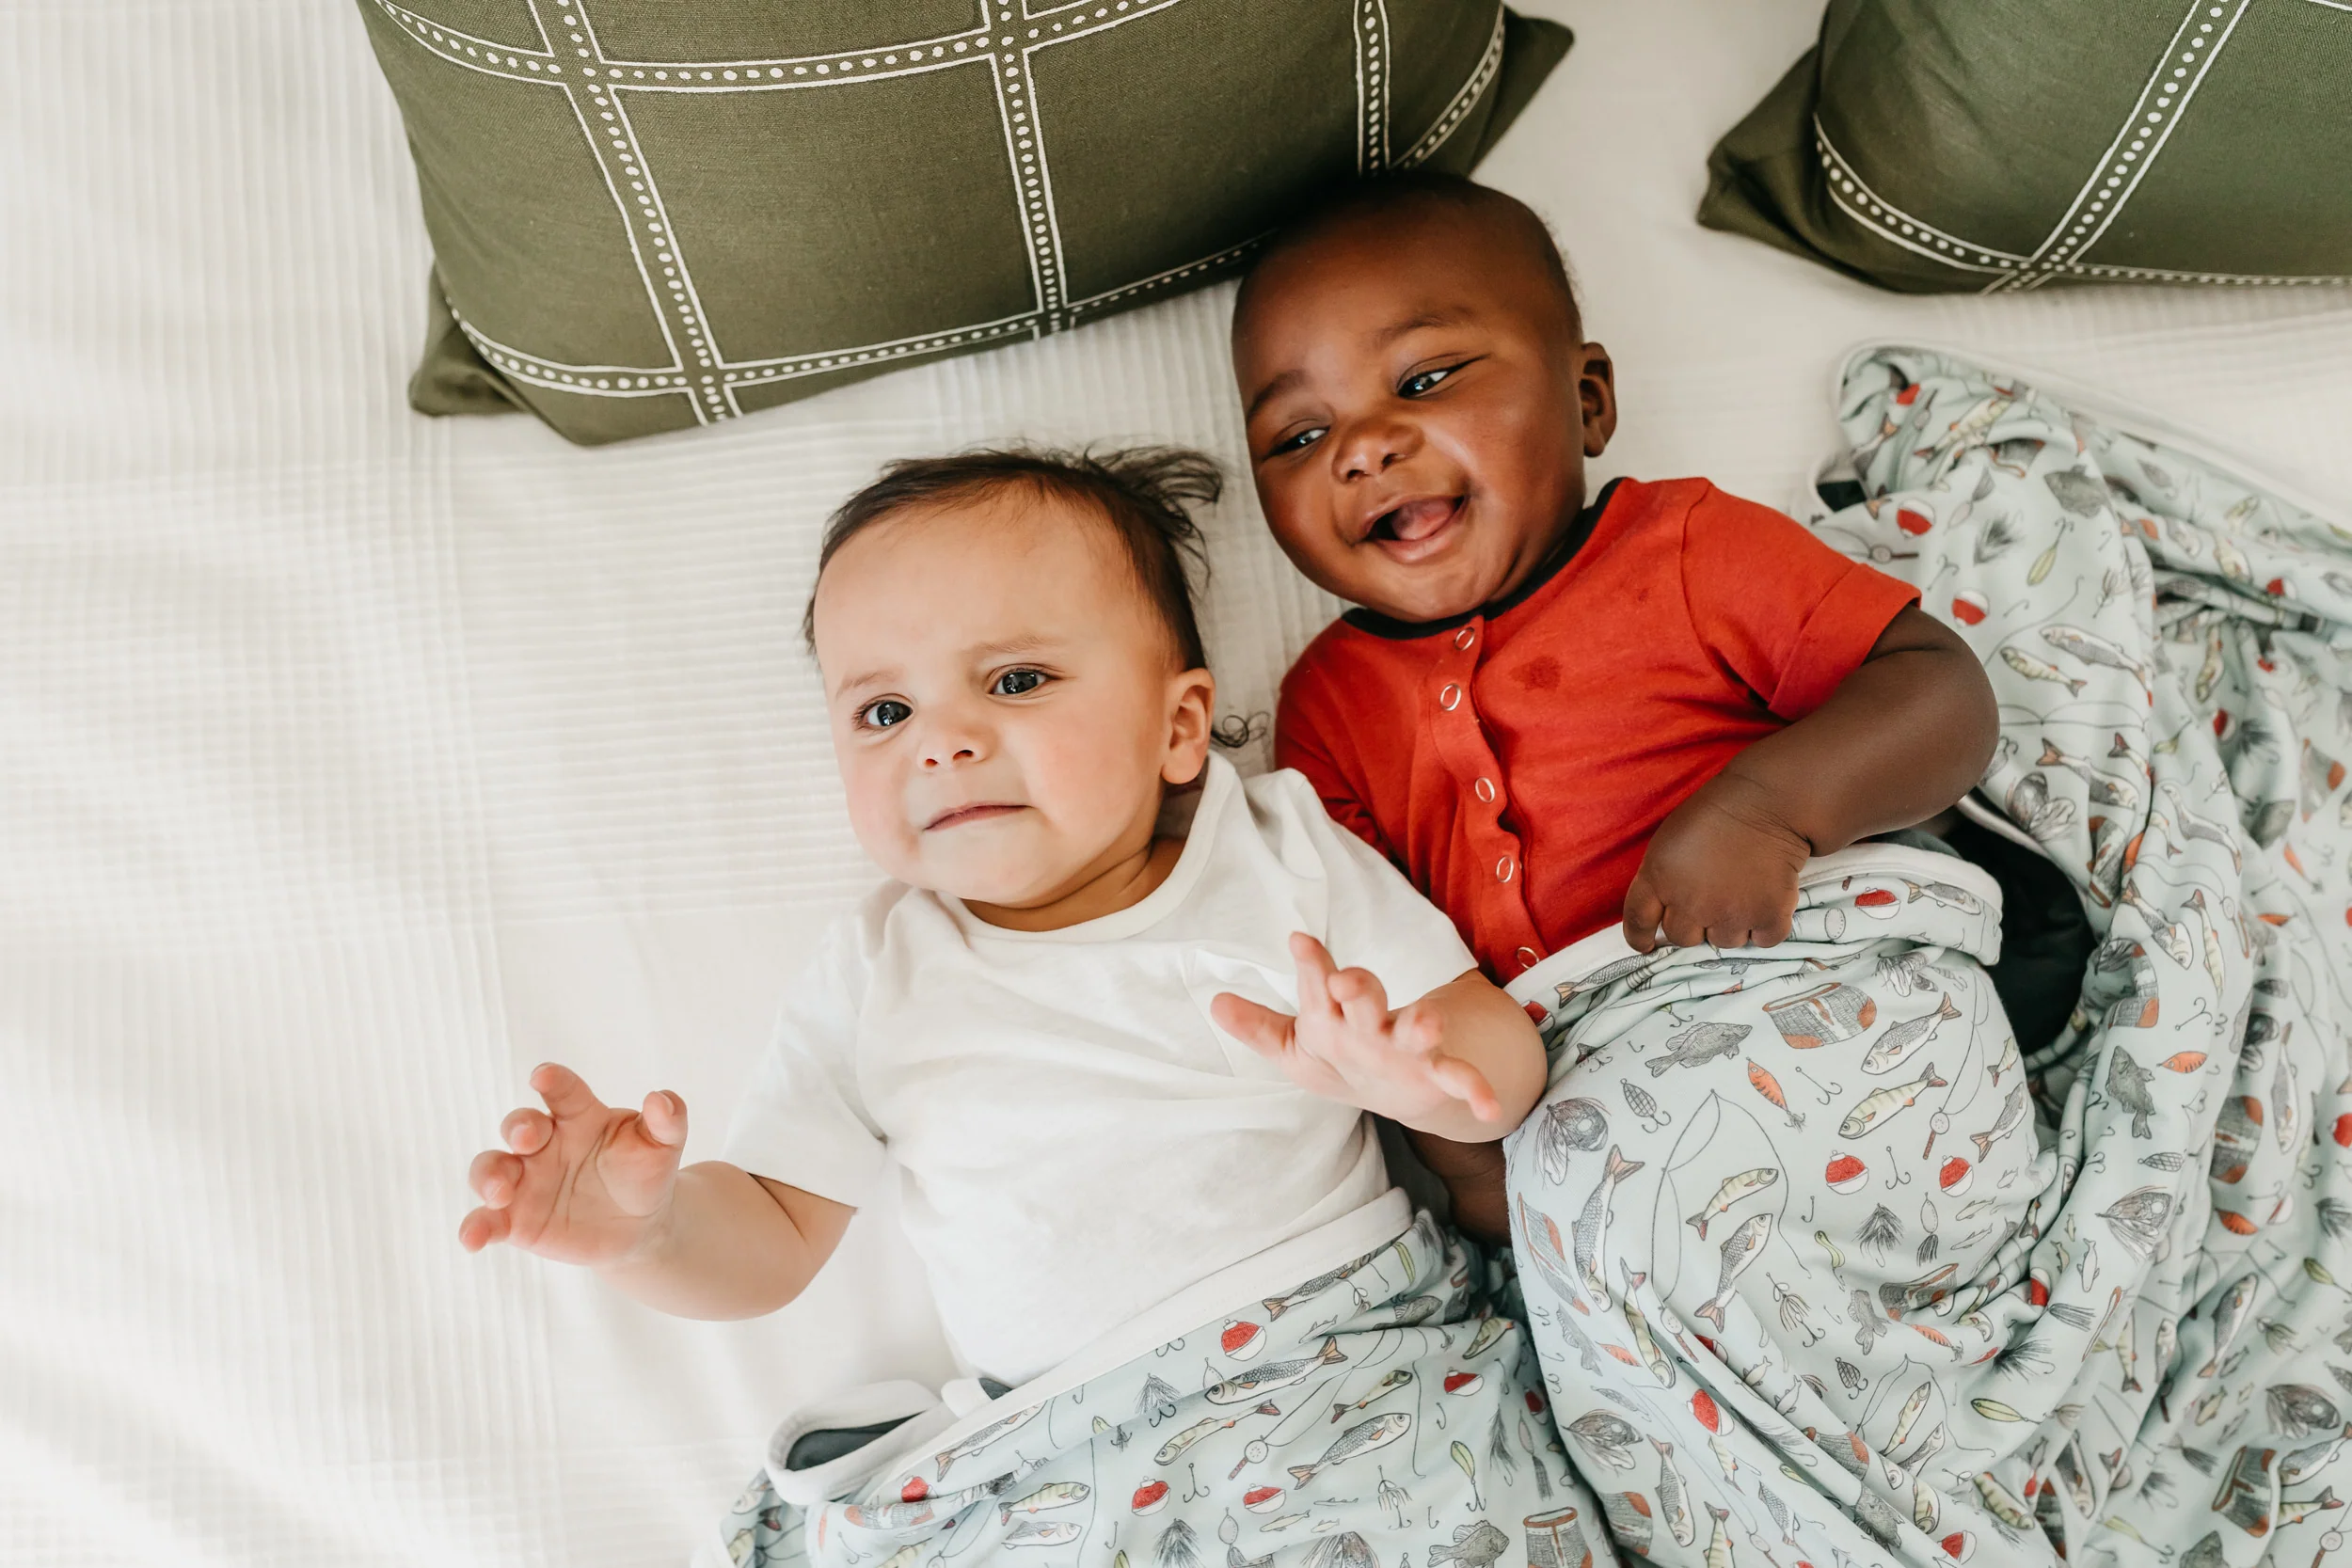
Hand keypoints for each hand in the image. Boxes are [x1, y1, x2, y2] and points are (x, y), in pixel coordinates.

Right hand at [459, 1063, 687, 1266]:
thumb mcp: (663, 1146)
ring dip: (489, 1176)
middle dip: (518, 1127)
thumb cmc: (645, 1173)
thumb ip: (667, 1120)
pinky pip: (488, 1220)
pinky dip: (475, 1227)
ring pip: (491, 1168)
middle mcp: (544, 1143)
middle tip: (527, 1138)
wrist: (640, 1226)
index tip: (543, 1076)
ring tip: (500, 1192)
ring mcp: (525, 1181)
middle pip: (519, 1125)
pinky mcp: (516, 1220)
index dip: (552, 1080)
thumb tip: (663, 1099)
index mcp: (579, 1116)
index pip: (562, 1091)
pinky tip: (471, 1239)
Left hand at [1211, 934, 1504, 1126]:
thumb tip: (1214, 1002)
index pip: (1320, 984)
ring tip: (1430, 1023)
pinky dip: (1476, 1091)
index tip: (1298, 939)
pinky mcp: (1435, 1073)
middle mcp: (1372, 1022)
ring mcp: (1407, 1046)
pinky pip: (1458, 1079)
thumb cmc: (1339, 1055)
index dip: (1310, 963)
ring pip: (1416, 1029)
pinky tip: (1488, 1110)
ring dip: (1422, 1025)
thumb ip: (1259, 1027)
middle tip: (1347, 979)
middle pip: (1366, 997)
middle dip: (1360, 987)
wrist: (1397, 1088)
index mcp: (1334, 1012)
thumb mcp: (1295, 1046)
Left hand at [1622, 772, 1810, 951]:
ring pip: (1722, 942)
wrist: (1768, 802)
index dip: (1640, 937)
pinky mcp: (1766, 916)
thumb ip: (1661, 878)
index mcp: (1659, 878)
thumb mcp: (1669, 841)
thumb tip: (1664, 911)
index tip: (1646, 945)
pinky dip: (1766, 928)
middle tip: (1711, 902)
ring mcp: (1728, 913)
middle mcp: (1689, 903)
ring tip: (1742, 894)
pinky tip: (1766, 903)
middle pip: (1681, 938)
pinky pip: (1762, 941)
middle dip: (1693, 926)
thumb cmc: (1717, 813)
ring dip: (1731, 926)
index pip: (1638, 920)